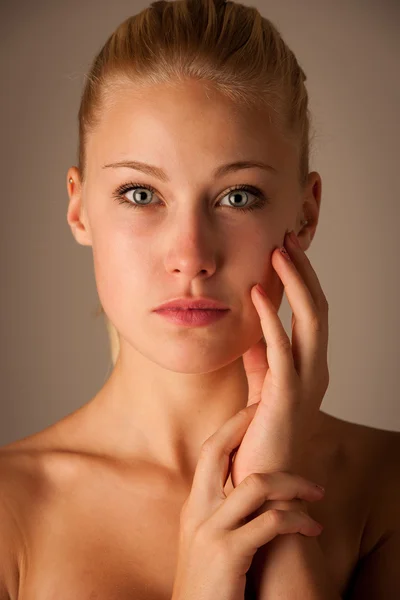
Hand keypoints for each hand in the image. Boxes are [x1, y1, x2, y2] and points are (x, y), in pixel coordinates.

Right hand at [172, 402, 323, 599]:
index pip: (209, 451)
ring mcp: (211, 530)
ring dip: (294, 483)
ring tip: (316, 492)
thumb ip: (220, 512)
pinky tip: (311, 527)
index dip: (232, 426)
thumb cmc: (208, 583)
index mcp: (194, 505)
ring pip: (257, 484)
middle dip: (246, 425)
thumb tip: (249, 488)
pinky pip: (271, 523)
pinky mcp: (228, 554)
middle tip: (272, 415)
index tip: (254, 410)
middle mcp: (198, 511)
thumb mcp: (206, 541)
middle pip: (216, 450)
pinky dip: (297, 520)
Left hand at [229, 230, 329, 504]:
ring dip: (295, 284)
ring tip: (279, 251)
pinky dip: (270, 319)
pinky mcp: (286, 396)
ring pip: (311, 321)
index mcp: (308, 366)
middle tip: (287, 237)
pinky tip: (255, 295)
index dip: (300, 280)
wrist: (261, 484)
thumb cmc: (258, 436)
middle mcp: (315, 370)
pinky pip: (282, 349)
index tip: (284, 250)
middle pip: (317, 308)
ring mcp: (306, 382)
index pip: (311, 312)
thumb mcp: (261, 387)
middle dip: (303, 271)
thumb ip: (261, 358)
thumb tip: (255, 329)